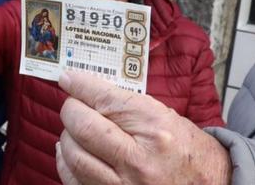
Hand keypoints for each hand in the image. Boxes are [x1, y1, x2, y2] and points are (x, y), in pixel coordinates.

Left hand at [56, 71, 230, 184]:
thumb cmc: (188, 152)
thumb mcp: (167, 118)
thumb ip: (127, 106)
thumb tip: (87, 91)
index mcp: (156, 130)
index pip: (105, 100)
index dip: (80, 86)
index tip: (68, 79)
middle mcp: (139, 161)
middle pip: (83, 126)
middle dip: (71, 110)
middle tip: (73, 106)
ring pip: (73, 154)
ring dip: (68, 137)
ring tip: (75, 130)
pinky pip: (73, 180)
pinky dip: (66, 162)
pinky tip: (72, 152)